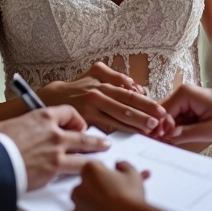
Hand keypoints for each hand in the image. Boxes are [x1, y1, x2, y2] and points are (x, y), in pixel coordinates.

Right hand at [0, 105, 109, 189]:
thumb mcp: (13, 124)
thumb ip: (26, 125)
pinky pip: (78, 167)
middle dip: (93, 135)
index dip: (75, 119)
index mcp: (43, 115)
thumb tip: (23, 130)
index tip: (77, 125)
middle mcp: (54, 130)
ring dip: (96, 149)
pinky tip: (93, 171)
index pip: (68, 112)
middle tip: (102, 139)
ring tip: (104, 151)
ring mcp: (57, 149)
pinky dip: (87, 169)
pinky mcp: (56, 167)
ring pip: (85, 148)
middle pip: (81, 130)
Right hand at [41, 62, 172, 135]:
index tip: (160, 109)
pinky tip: (130, 136)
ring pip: (118, 116)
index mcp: (102, 81)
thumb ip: (114, 76)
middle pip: (127, 103)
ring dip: (136, 123)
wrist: (50, 99)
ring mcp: (91, 107)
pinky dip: (120, 132)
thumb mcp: (94, 74)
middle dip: (146, 112)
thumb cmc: (76, 88)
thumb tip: (134, 86)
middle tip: (161, 119)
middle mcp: (97, 92)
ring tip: (151, 129)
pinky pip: (105, 127)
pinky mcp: (84, 120)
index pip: (129, 92)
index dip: (146, 101)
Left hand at [71, 160, 148, 210]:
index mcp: (90, 169)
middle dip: (97, 185)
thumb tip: (119, 165)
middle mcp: (80, 185)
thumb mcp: (132, 173)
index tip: (113, 178)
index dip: (105, 172)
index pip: (94, 166)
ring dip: (92, 198)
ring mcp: (78, 203)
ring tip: (109, 204)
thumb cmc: (130, 195)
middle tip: (112, 192)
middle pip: (87, 181)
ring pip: (83, 197)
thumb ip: (123, 164)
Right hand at [152, 83, 211, 144]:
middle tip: (164, 144)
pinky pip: (176, 117)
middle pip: (163, 112)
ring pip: (168, 115)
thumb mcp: (209, 130)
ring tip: (172, 142)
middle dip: (163, 128)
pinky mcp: (187, 104)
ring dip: (169, 129)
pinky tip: (178, 136)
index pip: (164, 111)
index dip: (161, 127)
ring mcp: (184, 98)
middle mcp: (182, 92)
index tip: (163, 142)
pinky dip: (175, 127)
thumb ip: (187, 132)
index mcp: (185, 93)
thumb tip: (168, 135)